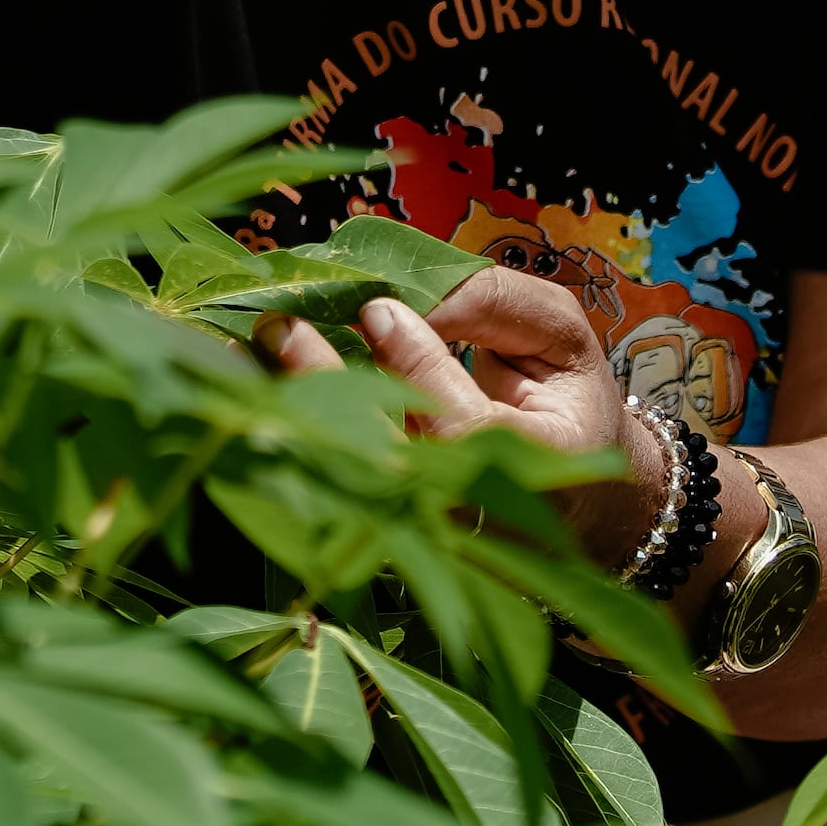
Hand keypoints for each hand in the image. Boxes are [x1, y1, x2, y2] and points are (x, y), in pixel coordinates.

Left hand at [262, 266, 664, 574]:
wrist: (576, 498)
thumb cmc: (566, 401)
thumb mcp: (559, 338)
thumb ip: (496, 304)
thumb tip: (407, 295)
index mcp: (541, 467)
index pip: (469, 427)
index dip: (421, 370)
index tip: (378, 309)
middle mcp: (476, 513)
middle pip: (390, 463)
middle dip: (330, 390)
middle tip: (283, 328)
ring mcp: (425, 529)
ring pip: (348, 478)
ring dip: (296, 411)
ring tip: (250, 349)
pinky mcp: (386, 529)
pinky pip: (331, 480)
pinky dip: (292, 429)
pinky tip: (254, 382)